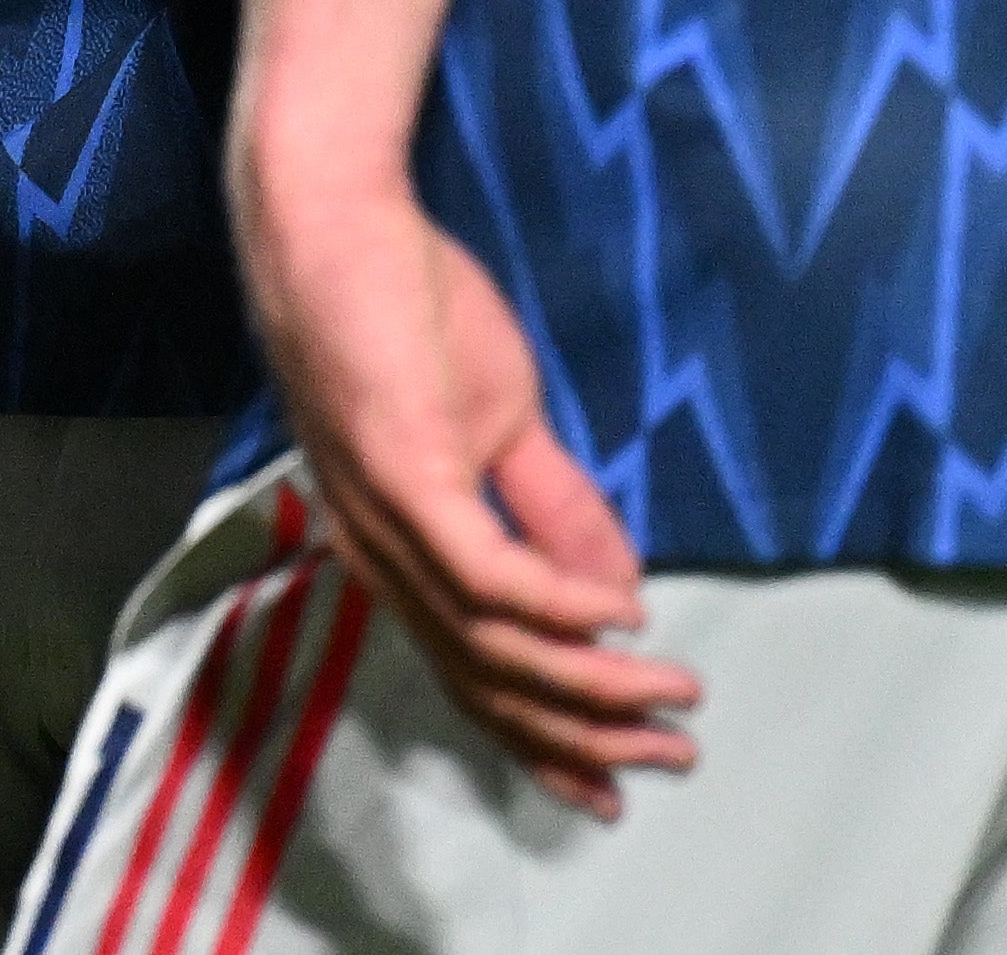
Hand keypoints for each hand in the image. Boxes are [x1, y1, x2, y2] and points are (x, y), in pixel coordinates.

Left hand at [236, 155, 695, 814]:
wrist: (333, 217)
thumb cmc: (402, 304)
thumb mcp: (498, 419)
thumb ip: (553, 509)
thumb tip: (626, 593)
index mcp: (393, 552)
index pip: (471, 676)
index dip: (543, 740)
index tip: (612, 788)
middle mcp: (380, 557)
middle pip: (487, 683)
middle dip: (584, 736)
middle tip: (671, 762)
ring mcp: (386, 519)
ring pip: (493, 645)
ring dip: (592, 684)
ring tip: (673, 700)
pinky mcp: (402, 473)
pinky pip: (486, 573)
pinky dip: (558, 606)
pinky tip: (619, 618)